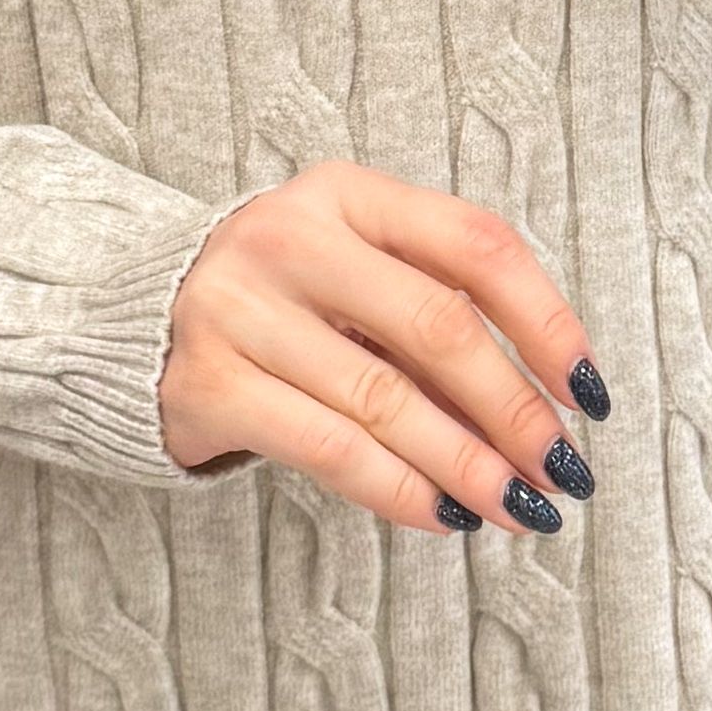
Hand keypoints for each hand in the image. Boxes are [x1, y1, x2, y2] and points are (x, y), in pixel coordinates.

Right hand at [158, 160, 604, 536]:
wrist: (121, 321)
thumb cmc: (281, 303)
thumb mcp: (352, 277)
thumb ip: (433, 322)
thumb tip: (546, 414)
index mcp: (347, 193)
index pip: (476, 245)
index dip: (547, 321)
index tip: (589, 393)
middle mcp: (292, 236)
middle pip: (439, 324)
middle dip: (515, 408)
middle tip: (564, 471)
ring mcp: (241, 308)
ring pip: (386, 399)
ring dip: (468, 465)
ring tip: (520, 509)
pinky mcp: (210, 383)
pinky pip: (328, 447)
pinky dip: (399, 489)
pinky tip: (444, 517)